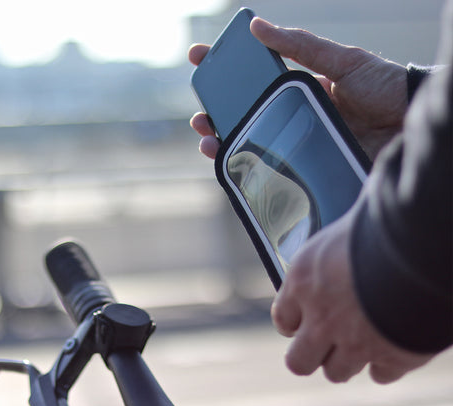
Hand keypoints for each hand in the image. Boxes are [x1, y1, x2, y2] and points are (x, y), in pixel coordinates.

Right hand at [189, 17, 407, 160]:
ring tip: (209, 142)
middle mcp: (296, 116)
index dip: (226, 70)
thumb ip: (302, 46)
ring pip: (254, 145)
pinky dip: (250, 172)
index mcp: (301, 88)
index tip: (199, 59)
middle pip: (247, 115)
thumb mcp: (343, 61)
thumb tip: (257, 25)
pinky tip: (234, 170)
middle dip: (217, 114)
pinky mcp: (309, 170)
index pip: (255, 79)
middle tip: (200, 116)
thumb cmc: (385, 87)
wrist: (415, 127)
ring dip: (226, 144)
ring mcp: (300, 143)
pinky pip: (273, 172)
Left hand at [271, 210, 433, 382]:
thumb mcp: (338, 232)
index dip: (294, 323)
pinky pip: (380, 374)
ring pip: (337, 372)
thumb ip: (328, 255)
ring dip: (346, 360)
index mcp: (303, 282)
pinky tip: (390, 347)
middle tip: (325, 344)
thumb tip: (335, 242)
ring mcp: (355, 342)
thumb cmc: (379, 226)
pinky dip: (385, 364)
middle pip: (298, 362)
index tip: (303, 322)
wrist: (420, 245)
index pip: (283, 319)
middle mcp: (322, 319)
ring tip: (361, 342)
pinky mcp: (391, 357)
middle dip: (311, 354)